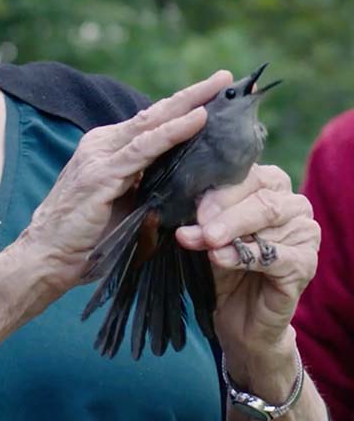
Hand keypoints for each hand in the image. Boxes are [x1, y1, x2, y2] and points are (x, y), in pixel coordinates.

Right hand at [9, 70, 232, 301]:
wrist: (45, 256)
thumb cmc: (85, 239)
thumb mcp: (123, 205)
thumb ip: (145, 187)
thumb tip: (183, 183)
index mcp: (107, 149)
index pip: (151, 122)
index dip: (182, 107)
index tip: (215, 94)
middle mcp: (102, 143)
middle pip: (154, 113)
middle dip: (192, 94)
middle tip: (225, 76)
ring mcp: (99, 155)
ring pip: (152, 123)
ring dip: (188, 104)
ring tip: (218, 88)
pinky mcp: (101, 173)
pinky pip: (144, 148)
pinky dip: (172, 132)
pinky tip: (196, 120)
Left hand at [176, 164, 319, 352]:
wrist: (236, 314)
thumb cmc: (221, 261)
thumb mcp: (206, 232)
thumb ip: (200, 215)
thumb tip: (184, 202)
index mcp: (270, 184)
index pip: (248, 173)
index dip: (220, 189)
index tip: (195, 206)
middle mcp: (293, 203)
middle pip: (260, 197)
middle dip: (225, 211)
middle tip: (201, 227)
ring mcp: (305, 233)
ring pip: (267, 221)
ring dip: (230, 234)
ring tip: (206, 243)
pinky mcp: (305, 265)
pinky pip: (275, 255)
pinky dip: (244, 256)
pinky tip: (220, 258)